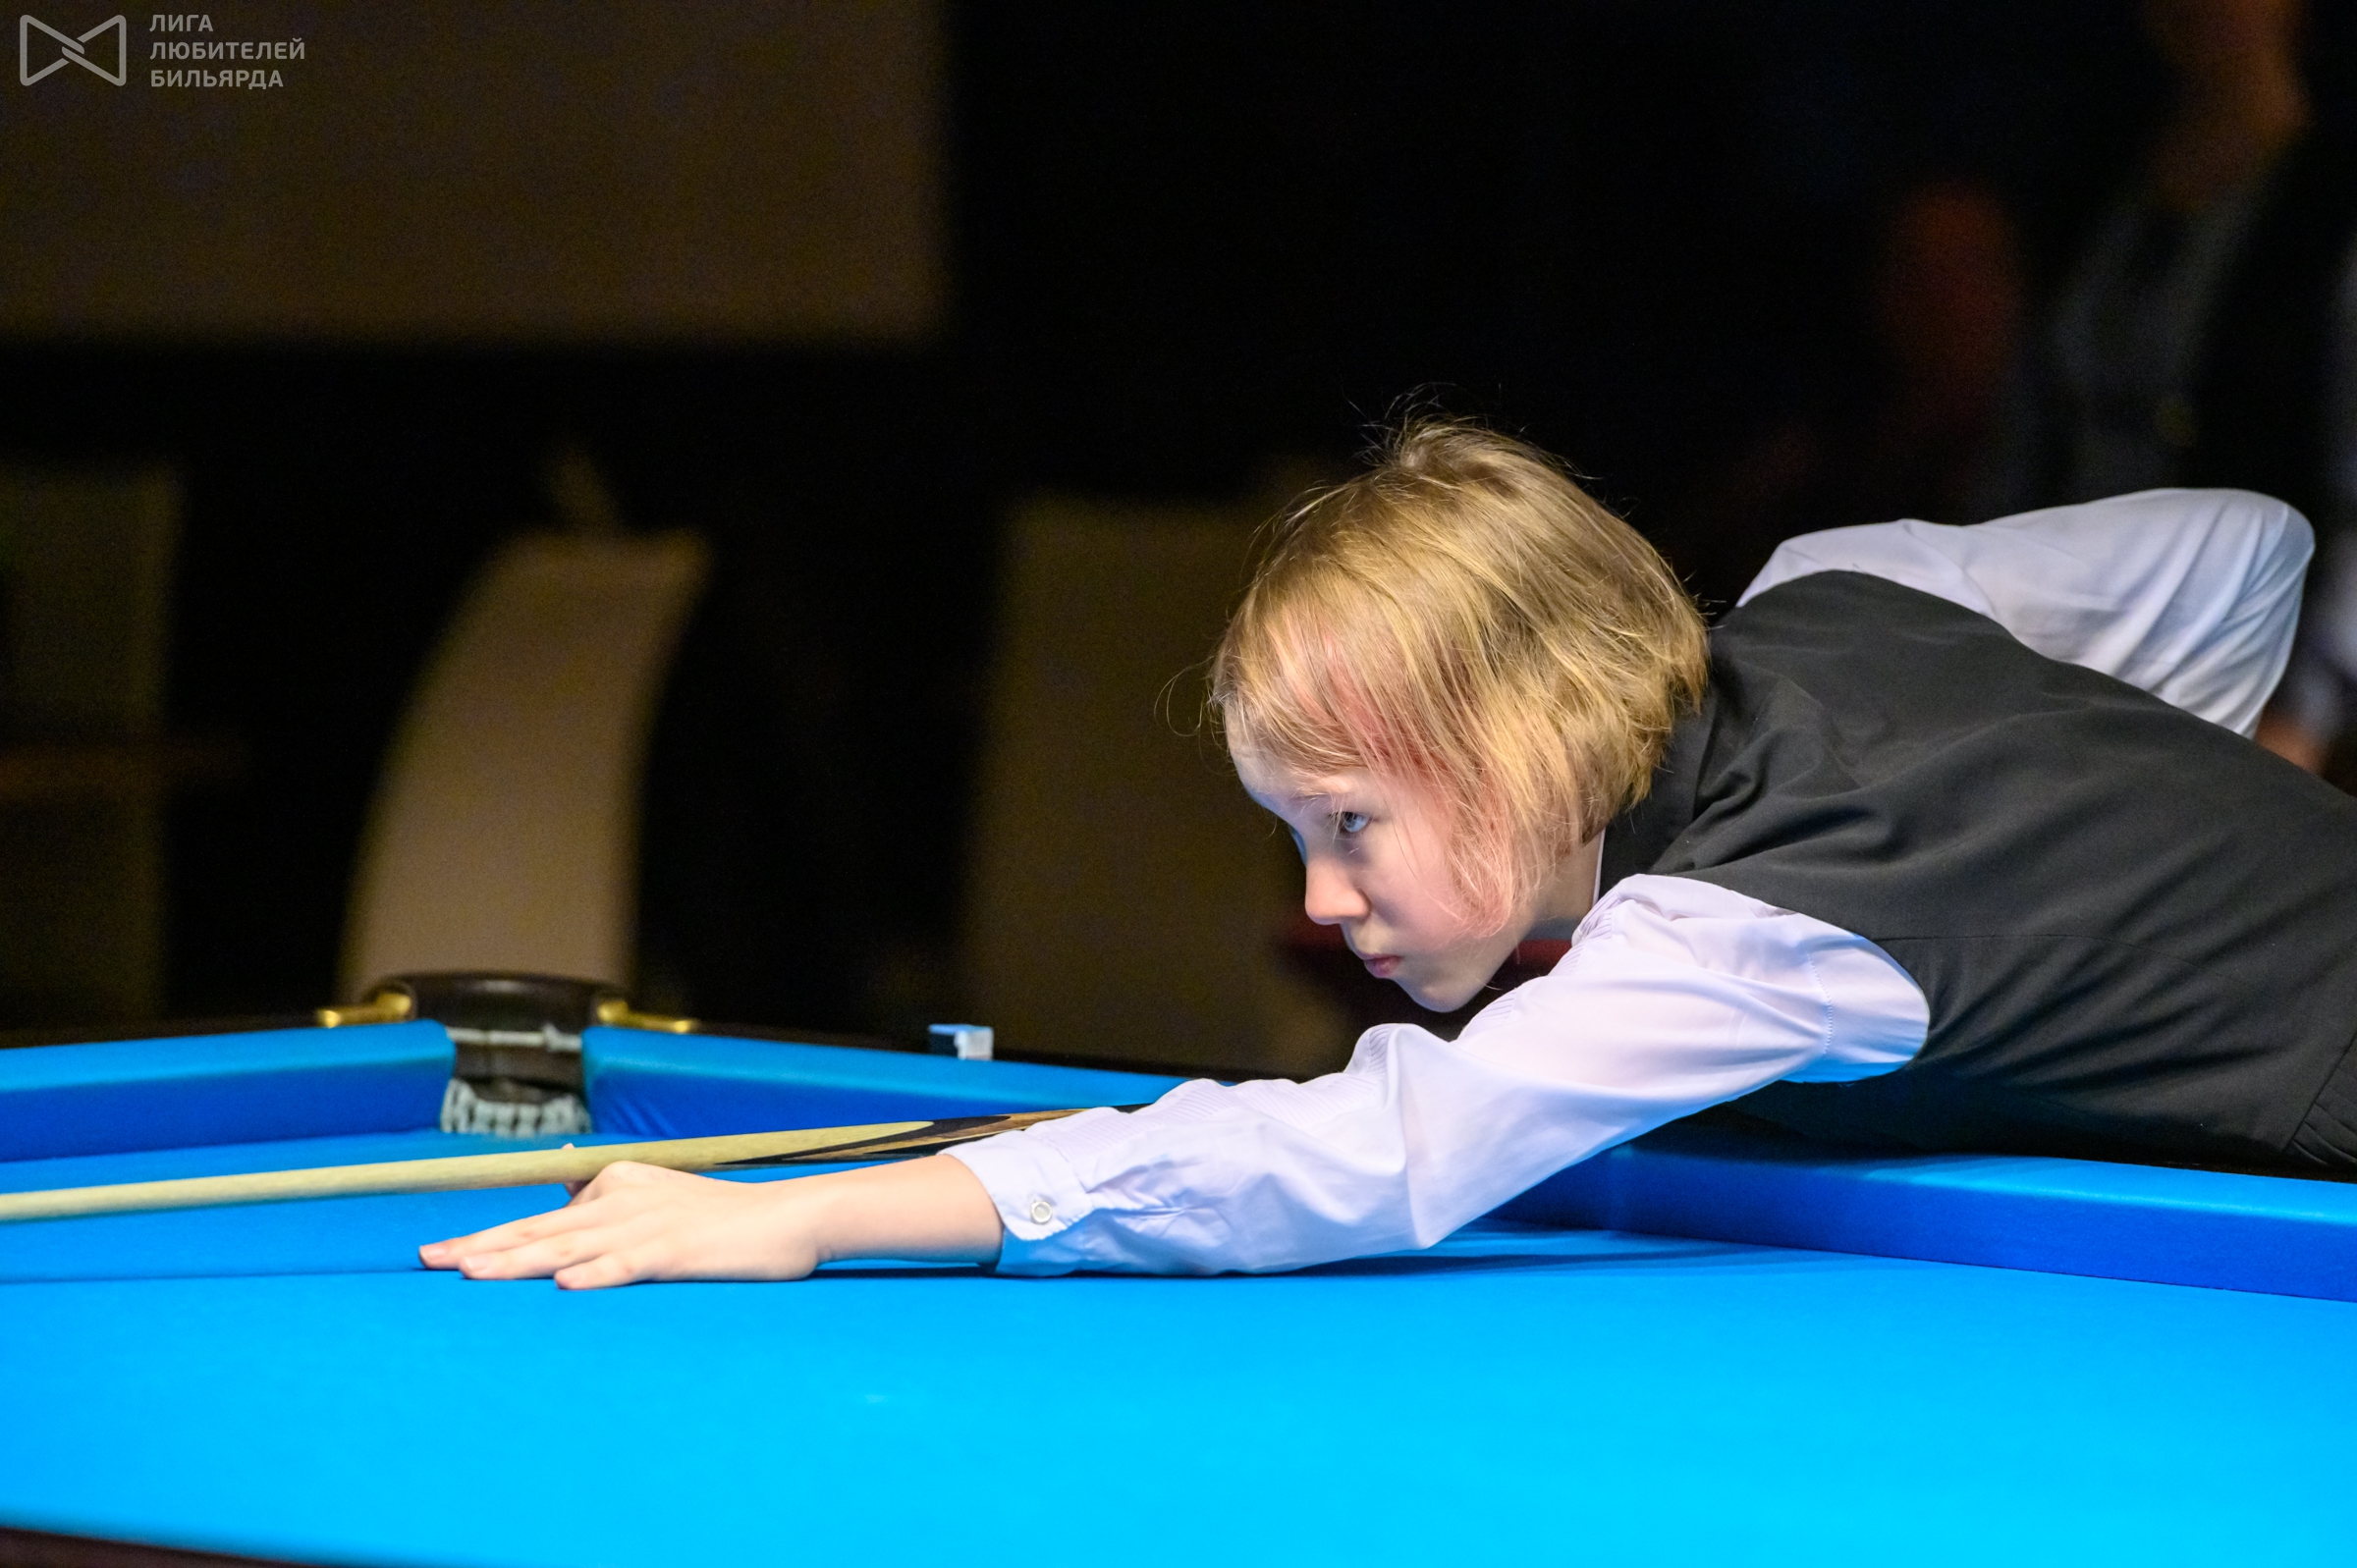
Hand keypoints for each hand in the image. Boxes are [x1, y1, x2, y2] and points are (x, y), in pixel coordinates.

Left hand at [418, 1154, 1005, 1288]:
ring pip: (571, 1244)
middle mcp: (624, 1199)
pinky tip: (567, 1285)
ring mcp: (651, 1223)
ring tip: (475, 1273)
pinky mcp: (679, 1249)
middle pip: (541, 1228)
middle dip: (482, 1246)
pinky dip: (598, 1272)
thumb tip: (569, 1212)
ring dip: (521, 1260)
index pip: (539, 1217)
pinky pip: (629, 1263)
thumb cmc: (725, 1221)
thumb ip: (612, 1207)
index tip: (435, 1254)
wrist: (793, 1217)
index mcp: (616, 1186)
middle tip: (429, 1261)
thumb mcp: (662, 1202)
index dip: (486, 1235)